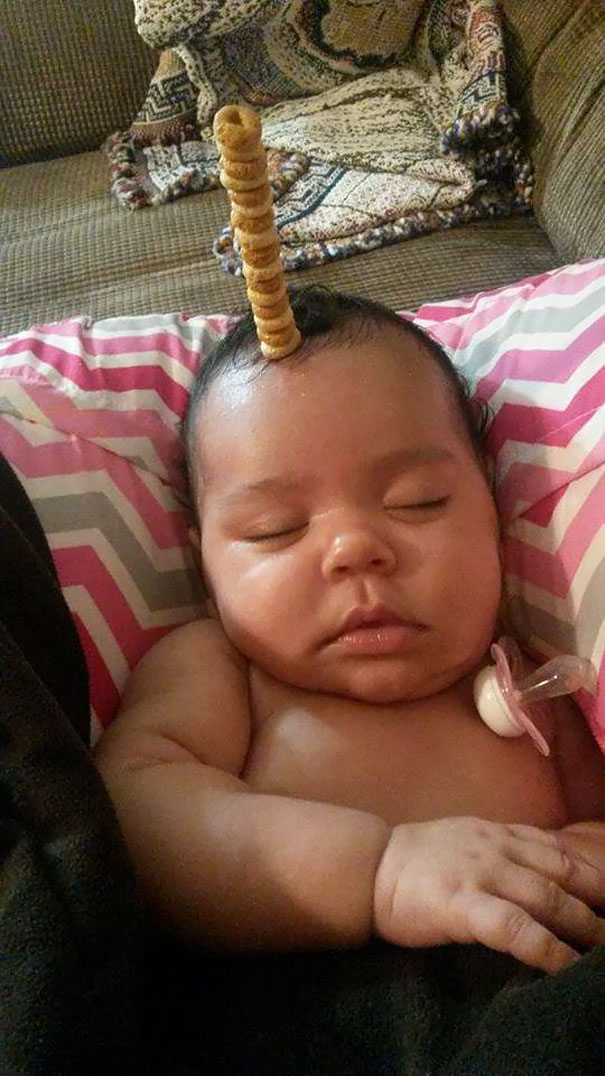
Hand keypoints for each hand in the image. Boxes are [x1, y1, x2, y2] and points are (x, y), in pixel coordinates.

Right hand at [373, 816, 604, 973]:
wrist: (368, 867)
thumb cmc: (413, 860)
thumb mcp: (463, 839)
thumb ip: (499, 849)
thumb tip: (538, 872)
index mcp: (497, 832)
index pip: (557, 848)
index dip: (592, 871)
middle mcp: (496, 847)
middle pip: (563, 872)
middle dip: (599, 899)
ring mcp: (481, 874)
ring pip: (548, 897)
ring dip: (585, 925)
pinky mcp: (463, 905)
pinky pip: (516, 929)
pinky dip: (548, 949)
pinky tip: (566, 966)